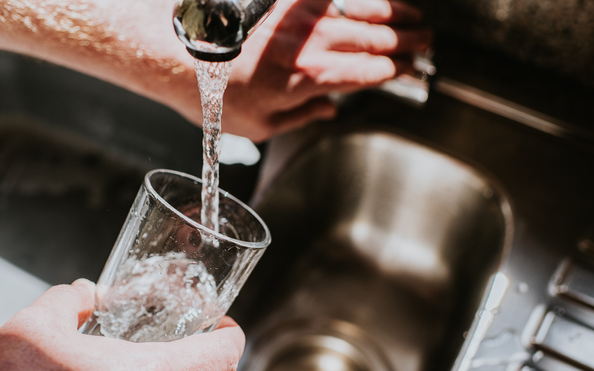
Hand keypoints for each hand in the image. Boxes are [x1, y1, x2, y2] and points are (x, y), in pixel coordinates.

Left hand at [220, 0, 431, 139]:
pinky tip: (366, 1)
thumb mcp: (259, 127)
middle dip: (406, 41)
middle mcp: (313, 45)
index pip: (370, 74)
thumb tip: (329, 111)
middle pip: (374, 40)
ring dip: (392, 14)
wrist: (177, 53)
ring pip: (360, 11)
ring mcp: (300, 17)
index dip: (396, 72)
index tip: (409, 72)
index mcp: (311, 81)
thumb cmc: (212, 94)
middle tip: (425, 42)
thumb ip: (301, 117)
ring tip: (411, 16)